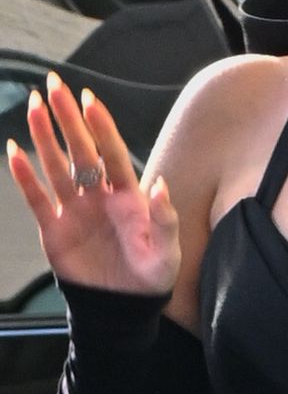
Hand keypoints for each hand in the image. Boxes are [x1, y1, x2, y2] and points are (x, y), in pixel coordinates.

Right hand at [7, 72, 180, 295]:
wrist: (123, 307)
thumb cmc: (151, 276)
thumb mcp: (166, 251)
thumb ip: (164, 219)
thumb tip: (161, 185)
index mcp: (128, 195)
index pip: (113, 152)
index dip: (102, 127)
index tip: (90, 100)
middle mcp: (99, 195)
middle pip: (81, 150)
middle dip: (67, 118)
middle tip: (54, 86)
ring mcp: (75, 210)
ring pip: (56, 167)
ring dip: (44, 138)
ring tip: (34, 107)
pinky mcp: (55, 230)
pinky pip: (37, 199)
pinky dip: (25, 177)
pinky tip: (14, 153)